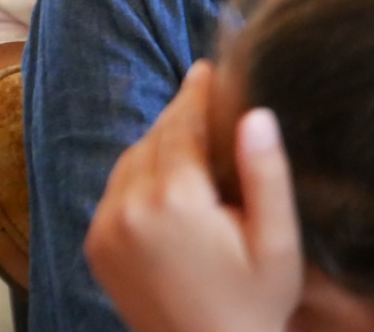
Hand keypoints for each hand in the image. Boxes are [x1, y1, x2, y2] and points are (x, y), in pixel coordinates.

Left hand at [86, 61, 302, 331]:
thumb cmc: (253, 305)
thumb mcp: (277, 244)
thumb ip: (266, 175)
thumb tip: (256, 114)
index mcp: (177, 200)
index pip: (184, 125)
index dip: (198, 93)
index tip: (207, 68)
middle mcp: (131, 207)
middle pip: (157, 136)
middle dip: (180, 115)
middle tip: (203, 92)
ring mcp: (106, 227)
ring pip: (132, 157)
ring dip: (158, 141)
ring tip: (189, 133)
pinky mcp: (96, 245)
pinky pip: (115, 187)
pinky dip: (137, 171)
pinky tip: (165, 176)